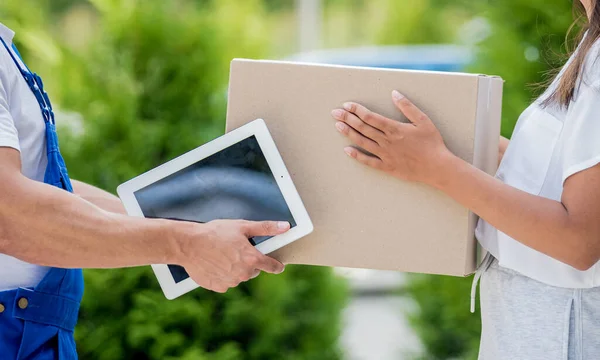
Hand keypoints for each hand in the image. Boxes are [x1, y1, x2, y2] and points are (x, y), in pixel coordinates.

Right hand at [172, 219, 288, 292]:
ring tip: (223, 255)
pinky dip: (223, 275)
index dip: (276, 265)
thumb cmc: (215, 233)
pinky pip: (226, 282)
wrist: (189, 244)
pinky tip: (215, 264)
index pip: (273, 267)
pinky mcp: (218, 287)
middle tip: (237, 250)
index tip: (278, 264)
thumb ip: (266, 228)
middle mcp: (243, 274)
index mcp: (252, 259)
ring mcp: (230, 282)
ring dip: (236, 269)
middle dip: (249, 262)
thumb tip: (286, 227)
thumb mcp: (242, 226)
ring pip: (240, 277)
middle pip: (254, 270)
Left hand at [331, 90, 453, 185]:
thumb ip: (407, 107)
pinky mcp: (387, 166)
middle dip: (347, 118)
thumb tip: (394, 93)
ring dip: (349, 134)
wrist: (437, 167)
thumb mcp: (423, 120)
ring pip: (363, 142)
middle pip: (363, 128)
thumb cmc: (432, 143)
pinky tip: (347, 151)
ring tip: (337, 126)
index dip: (357, 110)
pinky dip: (357, 156)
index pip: (370, 117)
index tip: (347, 105)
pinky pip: (369, 161)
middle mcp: (387, 141)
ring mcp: (385, 154)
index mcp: (394, 128)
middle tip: (335, 113)